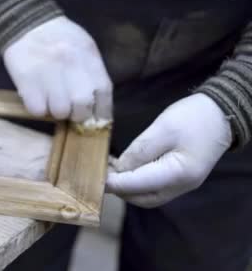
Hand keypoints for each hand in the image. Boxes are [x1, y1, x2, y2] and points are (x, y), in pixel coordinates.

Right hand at [3, 16, 111, 122]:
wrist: (25, 20)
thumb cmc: (58, 36)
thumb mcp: (83, 46)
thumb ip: (91, 71)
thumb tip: (96, 103)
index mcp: (88, 56)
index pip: (103, 93)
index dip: (101, 111)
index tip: (95, 119)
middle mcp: (70, 65)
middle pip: (82, 107)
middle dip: (77, 114)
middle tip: (70, 110)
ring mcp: (48, 73)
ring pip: (59, 111)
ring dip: (56, 112)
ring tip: (51, 102)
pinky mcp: (26, 80)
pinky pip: (37, 109)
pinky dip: (38, 109)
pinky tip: (37, 99)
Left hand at [106, 93, 231, 207]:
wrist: (221, 115)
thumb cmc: (193, 118)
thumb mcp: (162, 129)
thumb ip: (139, 151)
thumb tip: (118, 169)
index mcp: (177, 174)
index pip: (136, 185)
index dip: (112, 182)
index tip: (93, 175)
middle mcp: (180, 186)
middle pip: (140, 197)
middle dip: (118, 188)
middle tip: (98, 171)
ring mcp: (181, 185)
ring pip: (146, 196)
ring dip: (126, 187)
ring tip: (108, 170)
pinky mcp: (179, 179)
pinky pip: (153, 188)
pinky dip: (136, 183)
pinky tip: (124, 169)